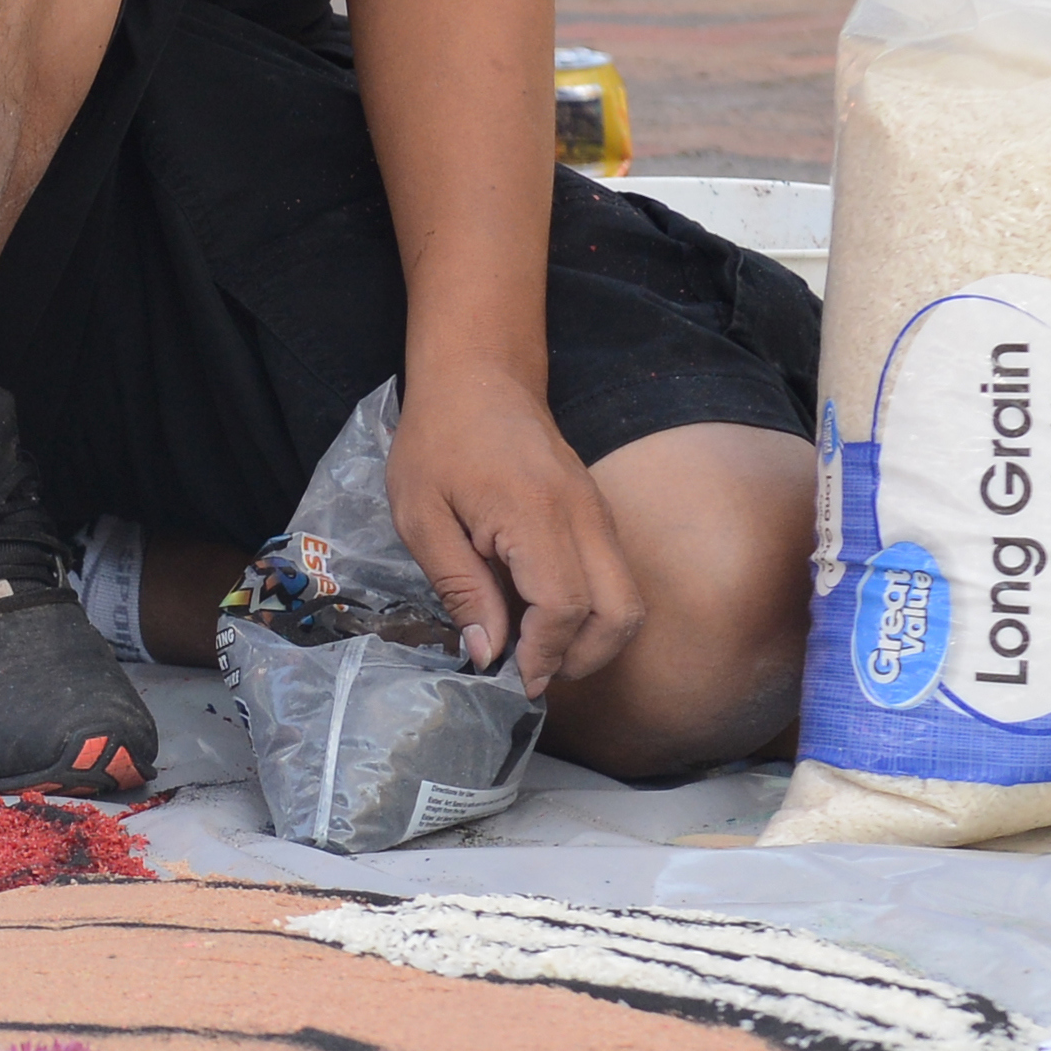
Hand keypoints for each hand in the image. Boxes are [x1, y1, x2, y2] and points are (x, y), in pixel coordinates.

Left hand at [378, 364, 644, 700]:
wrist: (479, 375)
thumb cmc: (439, 439)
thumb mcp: (421, 517)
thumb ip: (459, 588)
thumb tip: (488, 654)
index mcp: (535, 513)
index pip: (566, 606)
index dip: (543, 654)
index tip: (509, 676)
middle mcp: (584, 516)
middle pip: (622, 613)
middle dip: (582, 659)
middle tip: (531, 671)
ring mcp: (599, 513)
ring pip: (628, 600)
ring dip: (591, 640)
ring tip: (535, 648)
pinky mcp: (598, 514)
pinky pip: (614, 578)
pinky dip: (590, 611)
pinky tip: (539, 613)